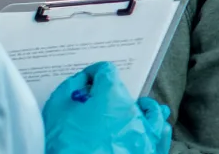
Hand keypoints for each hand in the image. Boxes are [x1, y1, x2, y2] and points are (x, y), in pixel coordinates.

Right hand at [42, 61, 168, 153]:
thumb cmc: (68, 149)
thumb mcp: (56, 113)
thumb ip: (70, 90)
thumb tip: (82, 83)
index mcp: (113, 98)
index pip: (107, 72)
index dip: (94, 75)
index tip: (88, 82)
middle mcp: (135, 114)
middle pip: (128, 94)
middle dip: (112, 95)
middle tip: (99, 103)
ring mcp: (147, 136)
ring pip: (153, 113)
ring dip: (142, 109)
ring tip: (134, 111)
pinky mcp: (152, 153)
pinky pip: (162, 136)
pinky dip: (155, 129)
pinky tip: (146, 131)